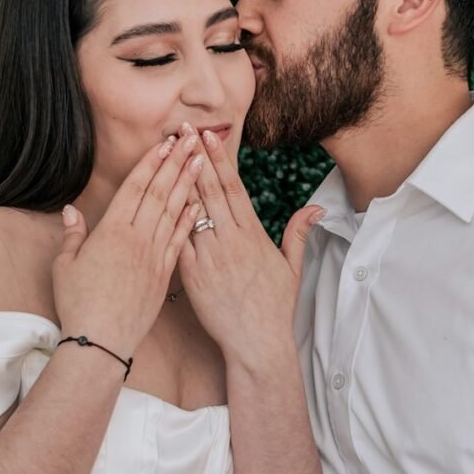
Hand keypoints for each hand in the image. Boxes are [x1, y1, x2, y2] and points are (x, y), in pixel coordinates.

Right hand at [53, 134, 203, 357]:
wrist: (101, 341)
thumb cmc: (77, 304)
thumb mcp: (65, 265)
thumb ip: (73, 235)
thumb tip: (72, 210)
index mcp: (111, 231)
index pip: (135, 187)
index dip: (151, 163)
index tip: (165, 143)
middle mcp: (136, 238)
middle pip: (159, 192)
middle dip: (176, 163)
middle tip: (191, 140)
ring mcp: (153, 255)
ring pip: (174, 211)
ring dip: (188, 184)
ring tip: (201, 161)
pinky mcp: (165, 273)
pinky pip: (181, 240)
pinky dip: (191, 220)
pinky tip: (200, 203)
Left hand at [177, 123, 324, 367]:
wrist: (257, 344)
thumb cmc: (274, 308)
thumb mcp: (293, 268)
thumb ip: (298, 233)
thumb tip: (315, 207)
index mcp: (253, 235)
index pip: (234, 188)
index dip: (220, 160)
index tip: (209, 136)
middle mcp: (230, 241)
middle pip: (210, 190)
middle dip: (196, 157)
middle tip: (183, 130)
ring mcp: (209, 257)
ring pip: (190, 210)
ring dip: (178, 180)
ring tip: (166, 153)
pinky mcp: (192, 274)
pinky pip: (177, 240)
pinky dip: (169, 218)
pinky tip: (157, 197)